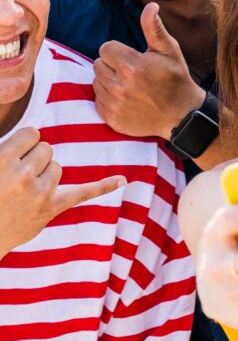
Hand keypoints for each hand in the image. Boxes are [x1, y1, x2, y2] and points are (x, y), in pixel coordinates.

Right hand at [0, 126, 125, 258]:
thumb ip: (8, 145)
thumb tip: (29, 132)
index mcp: (2, 160)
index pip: (32, 133)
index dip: (23, 144)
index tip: (12, 157)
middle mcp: (22, 177)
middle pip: (47, 149)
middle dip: (33, 160)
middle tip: (12, 182)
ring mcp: (39, 194)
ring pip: (57, 166)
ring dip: (44, 175)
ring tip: (21, 194)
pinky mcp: (52, 208)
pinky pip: (83, 192)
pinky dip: (103, 186)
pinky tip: (123, 179)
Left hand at [94, 2, 204, 138]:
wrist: (182, 114)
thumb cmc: (176, 78)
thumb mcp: (169, 50)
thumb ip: (154, 28)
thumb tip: (151, 5)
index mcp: (132, 66)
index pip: (106, 48)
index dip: (119, 51)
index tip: (133, 57)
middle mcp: (119, 85)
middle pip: (98, 64)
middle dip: (112, 64)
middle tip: (132, 71)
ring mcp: (114, 103)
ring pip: (96, 81)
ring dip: (109, 80)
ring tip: (129, 84)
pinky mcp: (111, 118)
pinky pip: (98, 100)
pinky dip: (108, 97)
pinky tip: (126, 98)